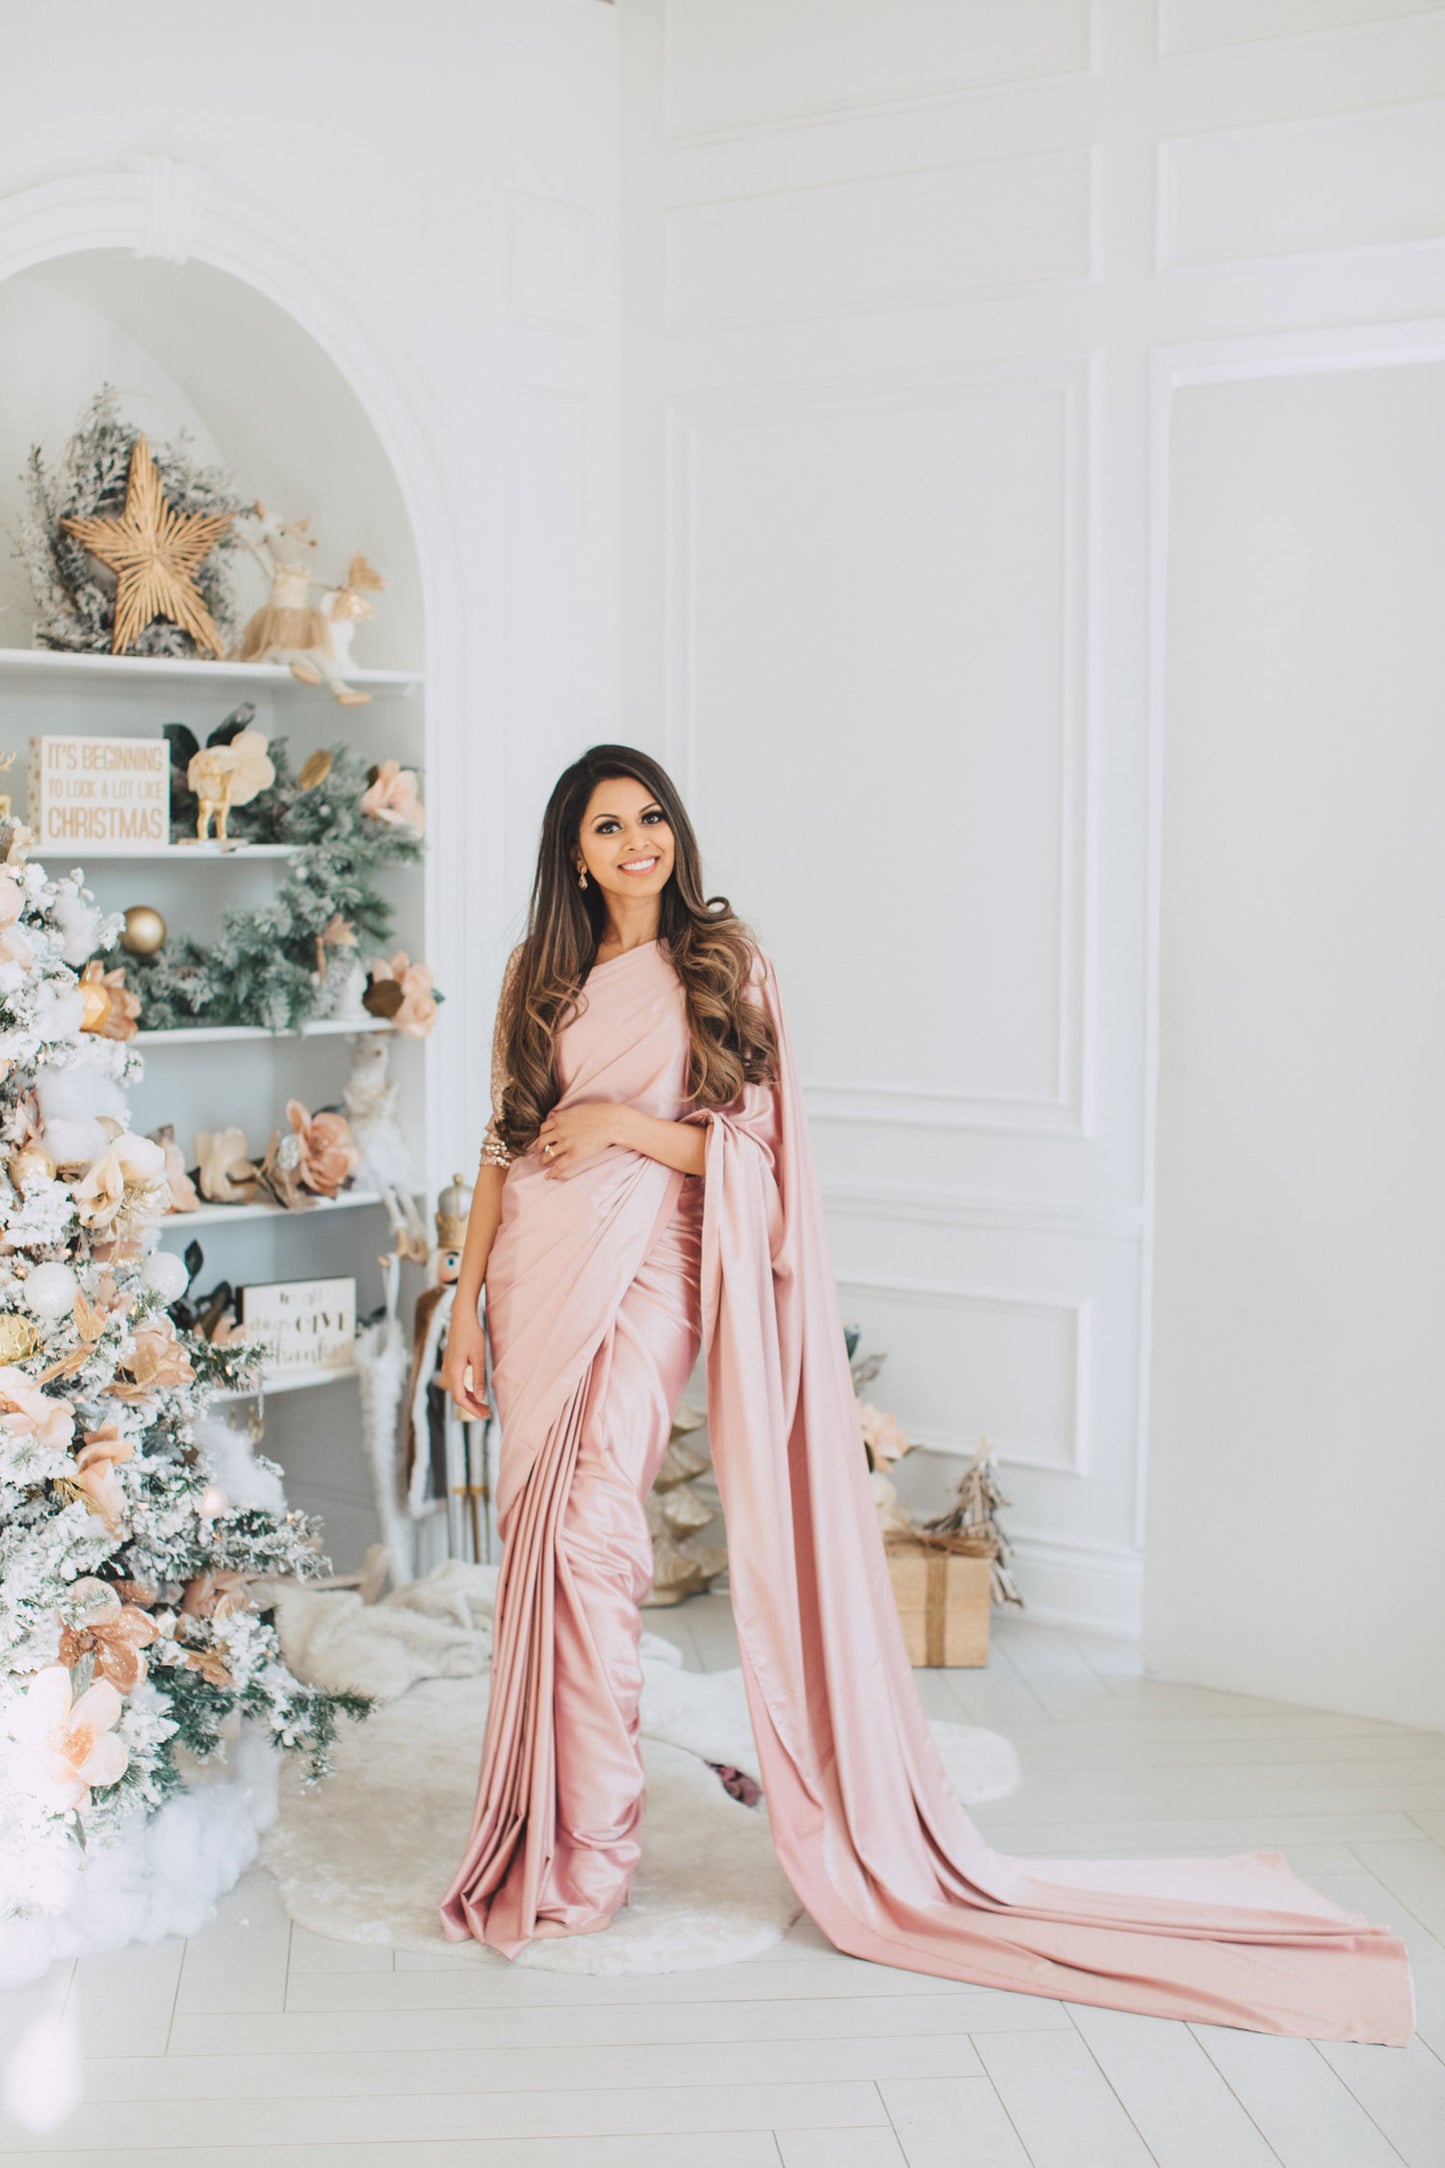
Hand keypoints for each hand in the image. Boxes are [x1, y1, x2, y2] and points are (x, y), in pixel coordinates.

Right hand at [441, 1298, 490, 1418]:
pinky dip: (467, 1390)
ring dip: (470, 1399)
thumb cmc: (471, 1335)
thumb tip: (480, 1397)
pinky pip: (457, 1382)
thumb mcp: (479, 1357)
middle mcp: (448, 1371)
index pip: (460, 1398)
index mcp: (453, 1372)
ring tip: (484, 1405)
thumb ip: (478, 1378)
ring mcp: (448, 1367)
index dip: (471, 1409)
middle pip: (458, 1396)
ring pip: (457, 1390)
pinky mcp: (451, 1363)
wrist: (461, 1317)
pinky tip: (476, 1392)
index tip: (484, 1415)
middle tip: (487, 1413)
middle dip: (472, 1407)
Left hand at [534, 1101, 625, 1178]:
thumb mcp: (577, 1109)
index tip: (543, 1138)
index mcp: (560, 1119)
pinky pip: (559, 1166)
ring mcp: (566, 1143)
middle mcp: (560, 1131)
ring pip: (548, 1154)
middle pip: (542, 1141)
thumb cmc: (598, 1114)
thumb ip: (565, 1114)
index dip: (542, 1134)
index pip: (544, 1128)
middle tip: (538, 1151)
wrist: (610, 1122)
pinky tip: (548, 1176)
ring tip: (542, 1163)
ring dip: (543, 1160)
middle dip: (539, 1148)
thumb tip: (556, 1115)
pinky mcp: (574, 1154)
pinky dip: (551, 1172)